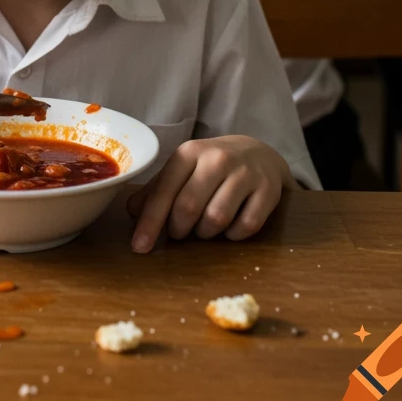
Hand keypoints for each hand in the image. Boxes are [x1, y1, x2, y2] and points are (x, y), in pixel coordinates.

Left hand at [127, 136, 293, 252]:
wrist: (259, 153)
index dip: (150, 222)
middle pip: (188, 207)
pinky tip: (230, 227)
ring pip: (217, 218)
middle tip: (179, 233)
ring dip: (206, 233)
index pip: (164, 191)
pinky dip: (234, 235)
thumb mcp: (183, 169)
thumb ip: (157, 189)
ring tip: (204, 228)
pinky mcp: (269, 190)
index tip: (139, 247)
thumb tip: (132, 212)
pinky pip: (247, 226)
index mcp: (189, 152)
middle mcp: (217, 159)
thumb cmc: (212, 166)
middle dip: (179, 229)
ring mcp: (245, 173)